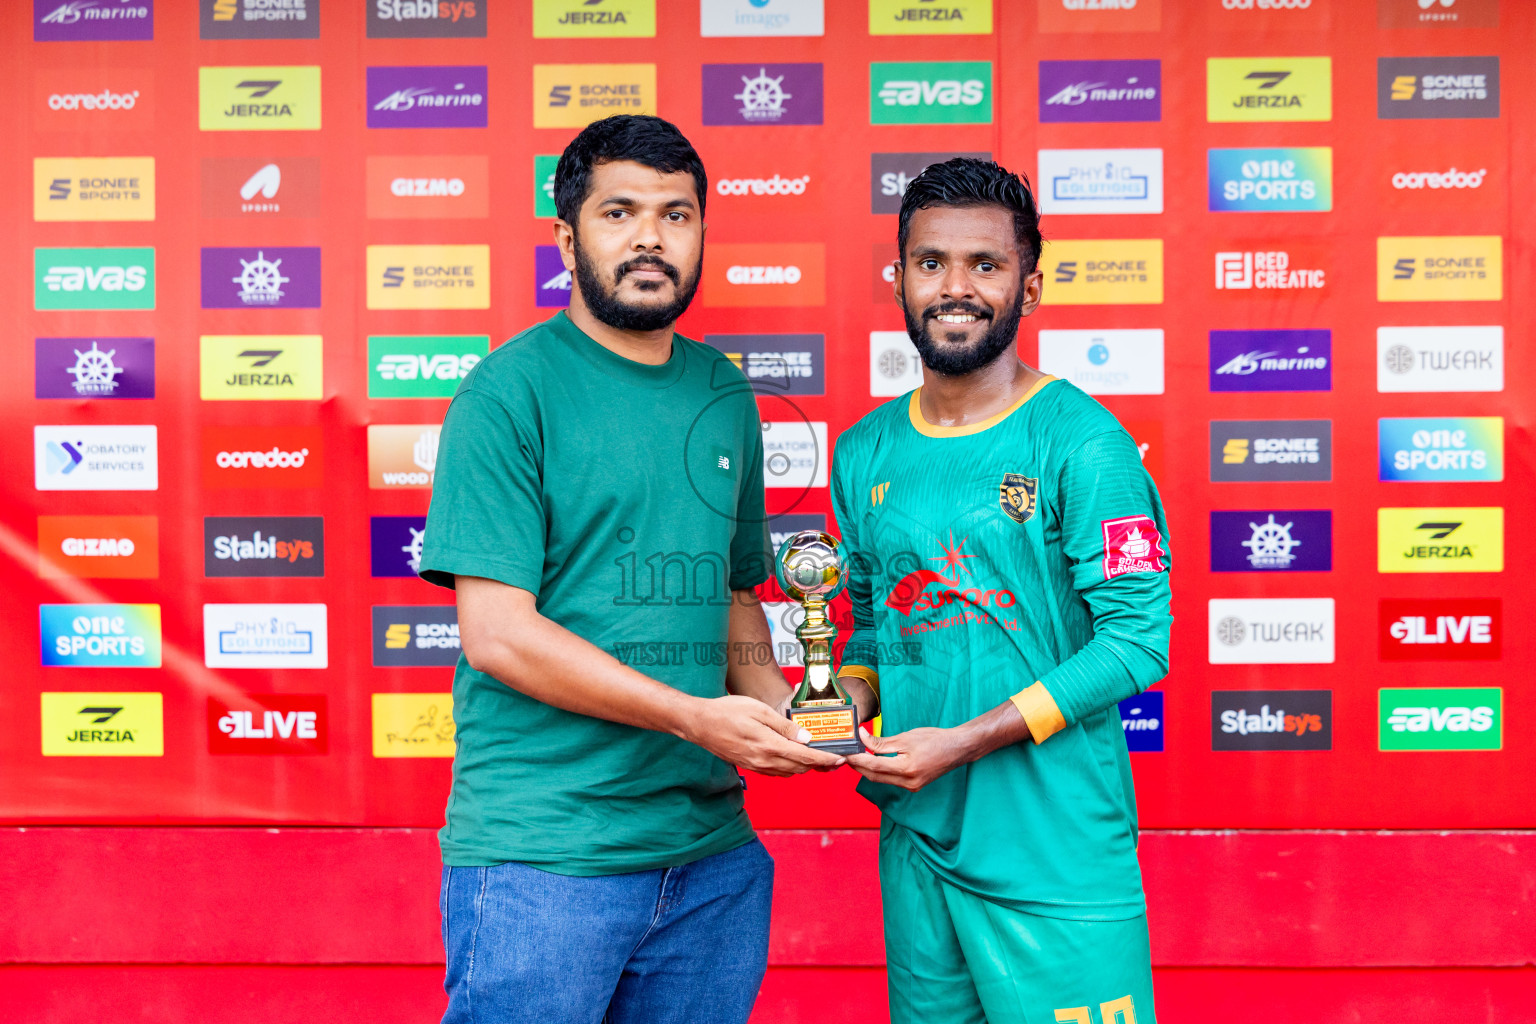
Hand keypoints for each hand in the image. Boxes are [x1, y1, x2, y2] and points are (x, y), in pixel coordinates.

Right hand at [681, 695, 845, 776]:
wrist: (699, 724)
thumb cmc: (727, 711)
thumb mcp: (759, 710)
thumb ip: (785, 726)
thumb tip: (806, 738)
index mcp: (769, 746)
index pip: (805, 757)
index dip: (826, 760)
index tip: (841, 760)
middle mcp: (764, 761)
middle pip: (800, 768)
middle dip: (819, 765)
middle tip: (833, 757)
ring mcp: (756, 767)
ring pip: (789, 772)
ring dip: (804, 767)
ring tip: (816, 757)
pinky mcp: (750, 767)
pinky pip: (776, 772)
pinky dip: (789, 767)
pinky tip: (792, 757)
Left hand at [845, 726, 971, 791]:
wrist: (957, 749)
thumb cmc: (934, 739)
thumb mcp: (906, 737)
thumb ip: (882, 742)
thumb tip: (862, 738)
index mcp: (907, 769)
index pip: (874, 766)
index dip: (857, 759)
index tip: (845, 752)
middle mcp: (908, 782)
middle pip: (875, 776)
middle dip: (859, 767)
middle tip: (846, 755)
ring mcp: (912, 786)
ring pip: (882, 780)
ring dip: (868, 769)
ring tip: (857, 756)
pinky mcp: (914, 785)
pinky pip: (891, 780)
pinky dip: (880, 771)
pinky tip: (874, 761)